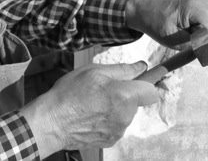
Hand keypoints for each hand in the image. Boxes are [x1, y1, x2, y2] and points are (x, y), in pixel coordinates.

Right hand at [21, 62, 158, 156]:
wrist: (52, 123)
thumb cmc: (69, 94)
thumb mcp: (93, 72)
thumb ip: (122, 69)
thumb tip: (141, 67)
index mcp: (124, 96)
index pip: (152, 90)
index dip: (153, 80)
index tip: (156, 74)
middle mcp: (126, 115)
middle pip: (137, 100)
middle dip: (127, 92)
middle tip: (104, 86)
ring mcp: (119, 130)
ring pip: (126, 112)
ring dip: (116, 105)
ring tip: (93, 101)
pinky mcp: (111, 140)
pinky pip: (117, 124)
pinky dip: (108, 117)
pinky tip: (91, 113)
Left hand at [125, 0, 207, 48]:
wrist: (143, 9)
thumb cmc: (154, 24)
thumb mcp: (174, 40)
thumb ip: (195, 44)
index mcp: (194, 6)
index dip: (207, 42)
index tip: (193, 46)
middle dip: (205, 38)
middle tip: (186, 39)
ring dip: (201, 33)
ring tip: (183, 31)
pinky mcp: (200, 2)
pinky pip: (207, 20)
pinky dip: (199, 27)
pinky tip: (185, 26)